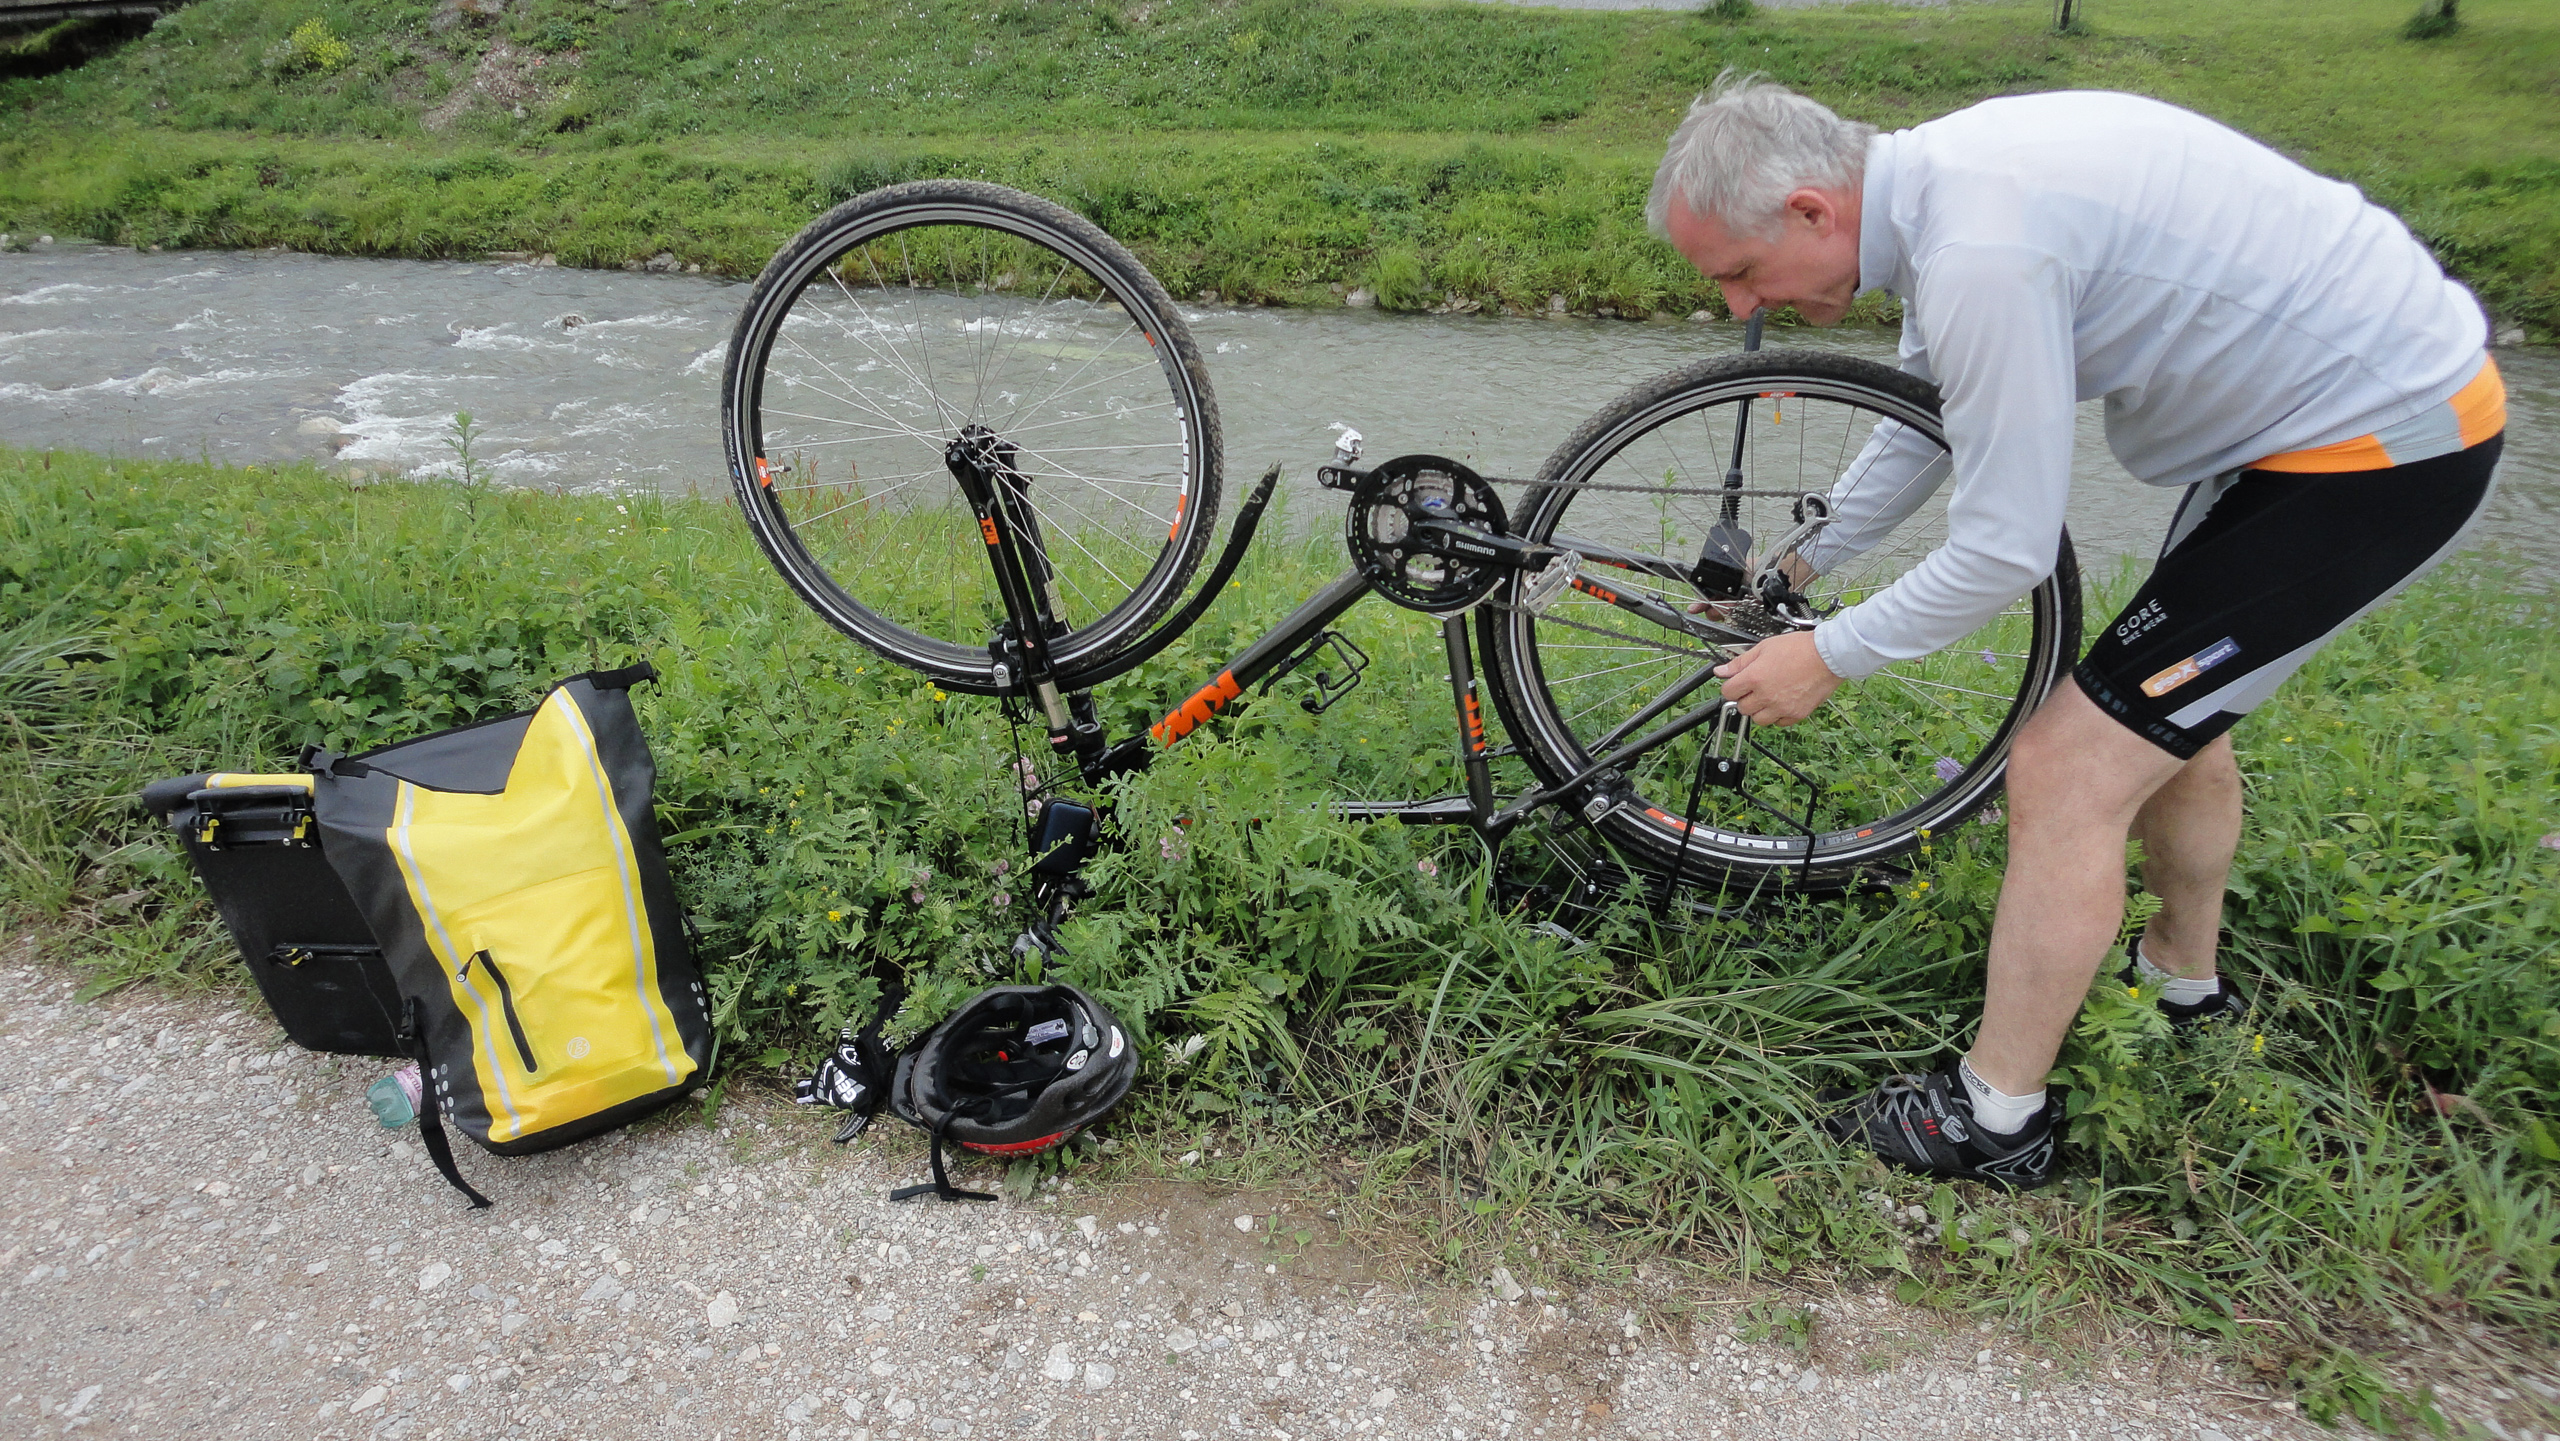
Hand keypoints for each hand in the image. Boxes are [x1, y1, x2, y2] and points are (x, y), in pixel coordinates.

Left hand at [1713, 629, 1841, 726]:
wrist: (1828, 655)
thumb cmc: (1799, 648)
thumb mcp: (1764, 647)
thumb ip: (1740, 662)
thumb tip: (1721, 671)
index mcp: (1754, 678)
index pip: (1728, 692)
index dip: (1731, 686)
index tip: (1738, 683)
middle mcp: (1766, 696)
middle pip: (1742, 707)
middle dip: (1745, 698)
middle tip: (1756, 687)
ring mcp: (1781, 708)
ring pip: (1759, 719)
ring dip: (1760, 710)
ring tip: (1769, 696)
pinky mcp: (1796, 714)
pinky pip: (1779, 723)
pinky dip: (1778, 715)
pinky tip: (1782, 701)